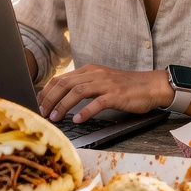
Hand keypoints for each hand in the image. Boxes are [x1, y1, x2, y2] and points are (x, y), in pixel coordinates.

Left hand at [37, 65, 169, 123]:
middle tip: (42, 113)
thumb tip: (63, 98)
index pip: (61, 78)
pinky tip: (78, 120)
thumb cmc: (126, 87)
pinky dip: (85, 112)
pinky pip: (97, 103)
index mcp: (90, 70)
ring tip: (55, 118)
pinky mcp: (116, 95)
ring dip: (63, 106)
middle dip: (49, 99)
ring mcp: (106, 84)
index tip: (38, 104)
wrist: (151, 86)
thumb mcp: (102, 81)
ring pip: (77, 92)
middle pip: (65, 84)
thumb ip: (84, 86)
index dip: (47, 91)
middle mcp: (95, 74)